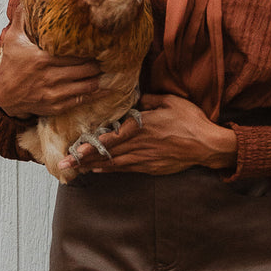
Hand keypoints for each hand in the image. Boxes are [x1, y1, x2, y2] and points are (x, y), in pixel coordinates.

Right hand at [0, 14, 100, 118]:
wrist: (3, 96)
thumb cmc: (10, 67)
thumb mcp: (12, 40)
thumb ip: (21, 18)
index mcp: (43, 60)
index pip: (75, 54)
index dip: (90, 51)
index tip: (100, 45)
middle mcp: (51, 78)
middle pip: (86, 70)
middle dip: (98, 64)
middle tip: (107, 57)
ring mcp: (55, 94)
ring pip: (87, 86)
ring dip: (99, 78)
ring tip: (106, 70)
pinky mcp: (57, 106)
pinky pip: (82, 101)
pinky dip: (96, 95)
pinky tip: (105, 89)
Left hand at [61, 92, 237, 177]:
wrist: (207, 145)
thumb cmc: (191, 121)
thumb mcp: (171, 101)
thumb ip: (150, 100)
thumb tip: (135, 100)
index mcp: (142, 126)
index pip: (110, 138)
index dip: (91, 145)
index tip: (74, 148)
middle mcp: (139, 144)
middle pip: (106, 154)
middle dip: (82, 160)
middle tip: (63, 165)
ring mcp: (144, 158)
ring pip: (113, 164)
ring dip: (92, 167)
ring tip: (73, 170)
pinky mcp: (150, 167)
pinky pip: (125, 169)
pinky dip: (109, 170)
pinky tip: (97, 170)